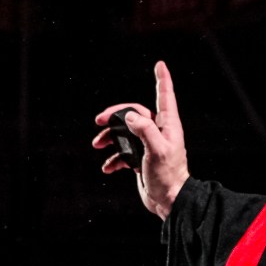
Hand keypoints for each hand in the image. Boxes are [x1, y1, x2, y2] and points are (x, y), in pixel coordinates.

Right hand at [91, 60, 190, 220]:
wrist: (168, 201)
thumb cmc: (168, 176)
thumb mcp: (157, 150)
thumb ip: (144, 130)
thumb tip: (130, 116)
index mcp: (167, 126)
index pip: (165, 97)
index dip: (162, 80)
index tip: (160, 64)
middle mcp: (158, 132)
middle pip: (134, 113)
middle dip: (115, 114)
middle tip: (98, 120)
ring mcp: (148, 145)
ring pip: (125, 132)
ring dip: (109, 137)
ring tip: (97, 144)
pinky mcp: (140, 159)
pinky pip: (123, 153)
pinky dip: (113, 158)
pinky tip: (107, 167)